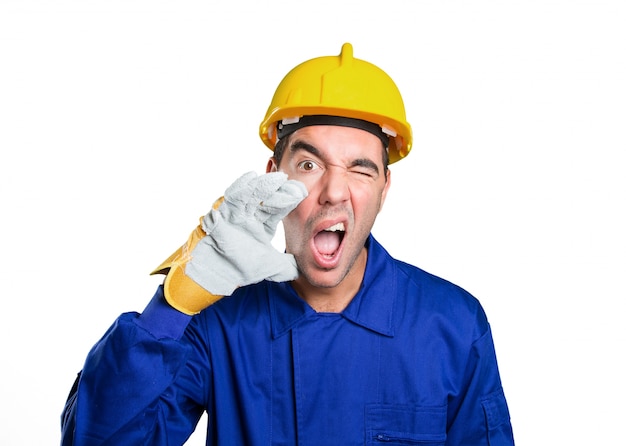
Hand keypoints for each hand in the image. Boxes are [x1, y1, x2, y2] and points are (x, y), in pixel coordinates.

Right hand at [152, 171, 307, 314]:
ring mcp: (237, 212)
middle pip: (266, 197)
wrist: (219, 274)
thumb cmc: (241, 268)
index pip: (278, 207)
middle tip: (292, 183)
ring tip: (278, 179)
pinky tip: (251, 176)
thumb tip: (301, 269)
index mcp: (262, 224)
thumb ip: (287, 266)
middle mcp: (250, 215)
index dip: (289, 199)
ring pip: (251, 193)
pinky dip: (241, 186)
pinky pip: (232, 196)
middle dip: (279, 189)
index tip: (302, 192)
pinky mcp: (224, 213)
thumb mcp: (272, 267)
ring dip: (264, 185)